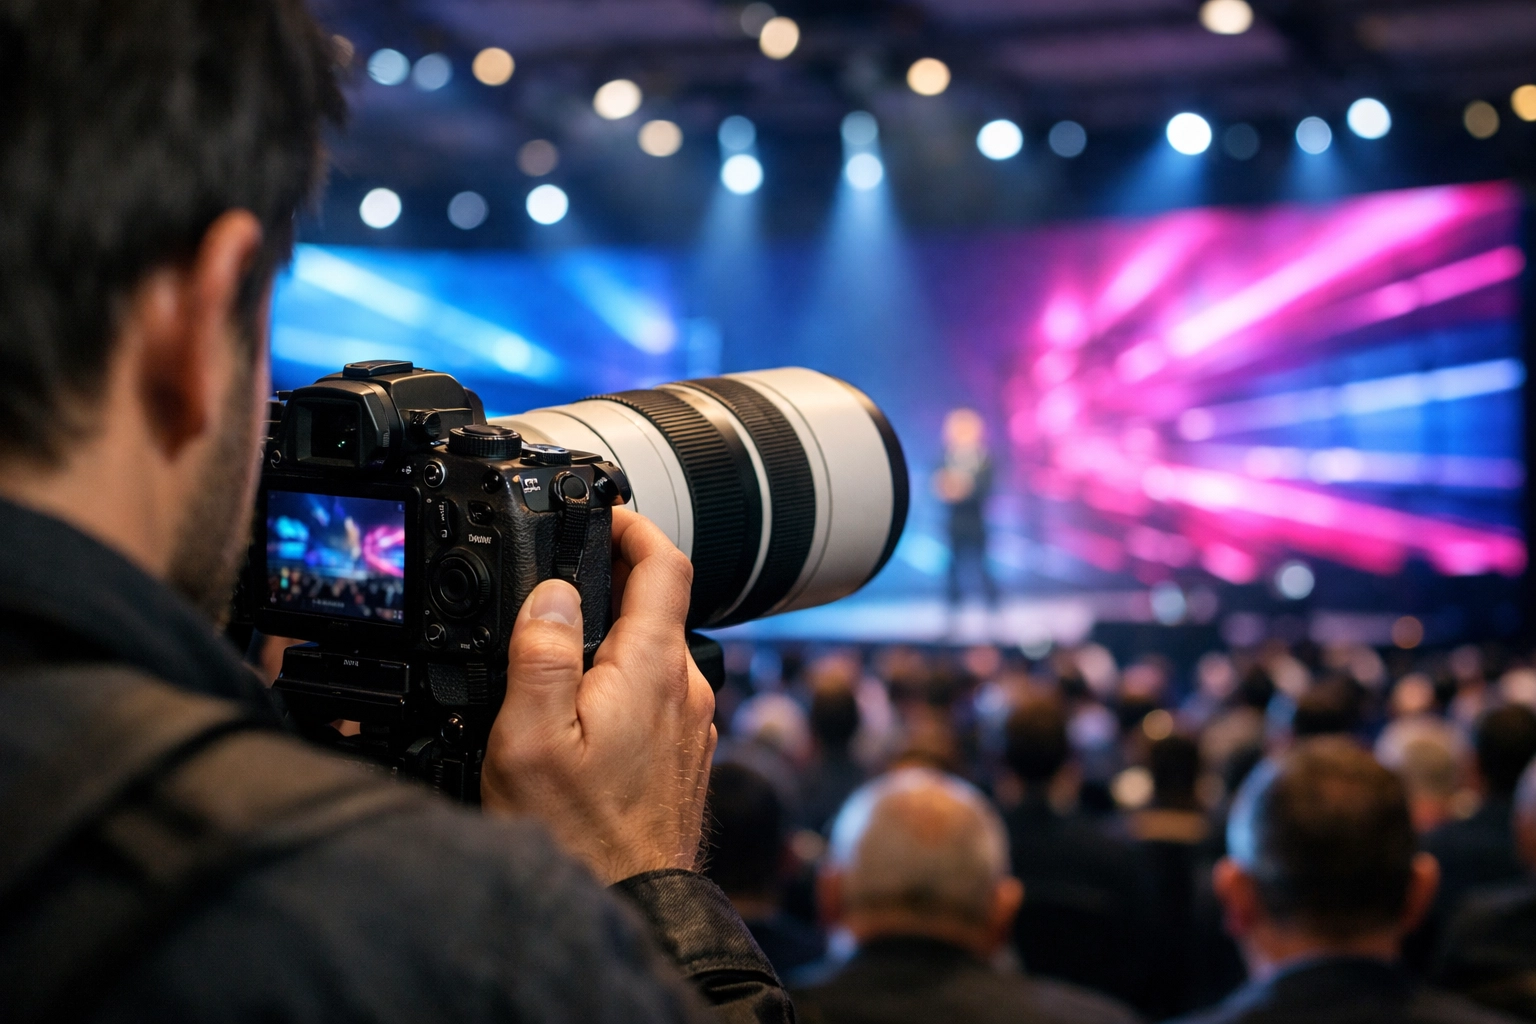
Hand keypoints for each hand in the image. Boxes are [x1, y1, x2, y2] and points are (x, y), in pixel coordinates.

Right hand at [481, 509, 716, 883]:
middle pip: (659, 606)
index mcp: (653, 668)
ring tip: (560, 643)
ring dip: (616, 634)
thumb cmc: (579, 834)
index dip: (635, 527)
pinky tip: (583, 706)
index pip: (667, 565)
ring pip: (657, 654)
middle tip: (561, 577)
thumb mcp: (530, 738)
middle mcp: (686, 689)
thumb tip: (552, 592)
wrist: (631, 907)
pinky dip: (623, 679)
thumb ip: (542, 654)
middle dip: (613, 581)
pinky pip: (658, 695)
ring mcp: (691, 724)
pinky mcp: (685, 755)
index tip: (602, 515)